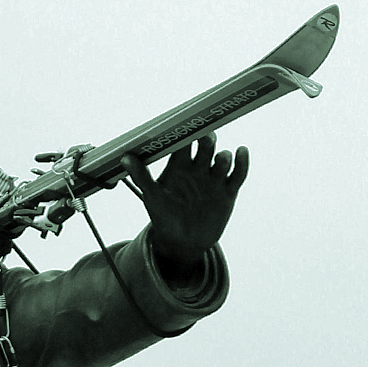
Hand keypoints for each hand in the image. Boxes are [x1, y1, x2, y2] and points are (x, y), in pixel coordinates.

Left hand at [124, 135, 248, 275]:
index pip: (183, 142)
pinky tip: (241, 152)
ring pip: (222, 159)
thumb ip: (141, 176)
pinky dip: (242, 162)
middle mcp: (197, 168)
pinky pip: (238, 173)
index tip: (187, 123)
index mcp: (178, 166)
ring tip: (220, 160)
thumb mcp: (152, 197)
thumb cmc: (164, 217)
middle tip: (205, 139)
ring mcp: (213, 179)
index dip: (186, 132)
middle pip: (205, 146)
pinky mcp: (227, 191)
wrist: (182, 243)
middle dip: (207, 140)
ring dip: (223, 156)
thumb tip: (125, 157)